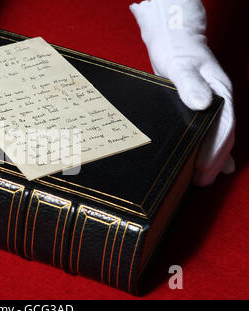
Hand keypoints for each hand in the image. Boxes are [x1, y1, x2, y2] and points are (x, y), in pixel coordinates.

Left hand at [130, 0, 234, 185]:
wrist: (174, 40)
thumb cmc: (177, 50)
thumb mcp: (180, 65)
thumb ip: (190, 83)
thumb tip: (202, 104)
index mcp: (219, 92)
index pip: (223, 125)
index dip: (216, 149)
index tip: (204, 167)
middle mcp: (218, 101)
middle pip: (222, 135)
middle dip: (214, 160)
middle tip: (201, 182)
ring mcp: (210, 105)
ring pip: (217, 136)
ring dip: (213, 158)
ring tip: (204, 179)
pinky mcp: (199, 107)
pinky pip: (209, 131)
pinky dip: (211, 147)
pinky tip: (210, 164)